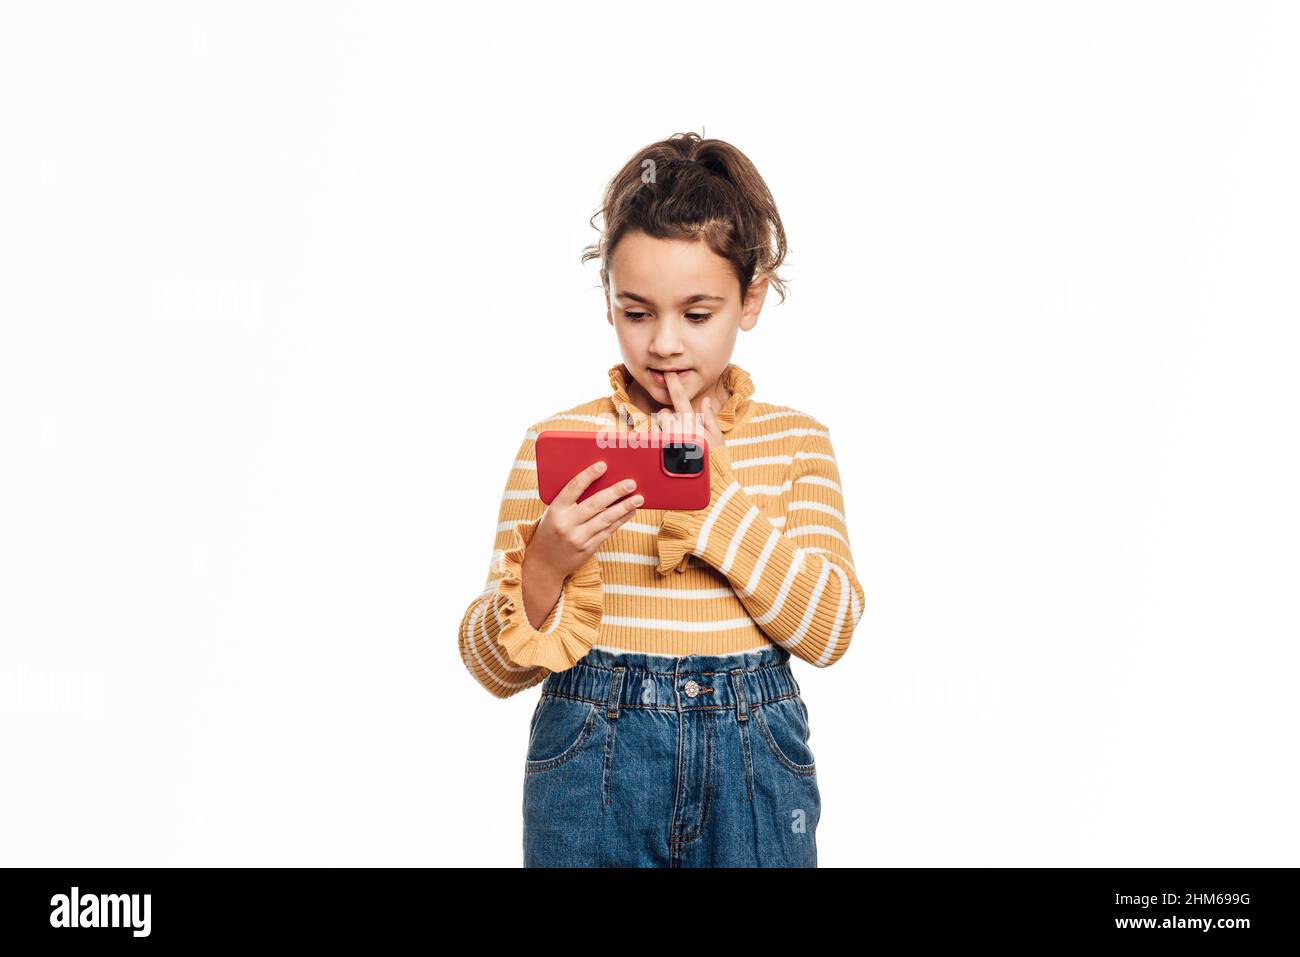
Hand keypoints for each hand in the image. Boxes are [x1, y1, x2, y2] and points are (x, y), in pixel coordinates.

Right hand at [527, 460, 642, 581]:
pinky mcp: (588, 549)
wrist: (544, 563)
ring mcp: (578, 538)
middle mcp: (567, 524)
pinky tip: (630, 512)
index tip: (603, 465)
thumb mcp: (553, 513)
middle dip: (615, 492)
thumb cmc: (551, 530)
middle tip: (631, 483)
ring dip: (624, 507)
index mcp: (555, 510)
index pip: (573, 487)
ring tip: (638, 498)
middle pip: (595, 504)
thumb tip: (599, 483)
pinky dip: (621, 520)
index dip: (589, 475)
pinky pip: (608, 531)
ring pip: (606, 519)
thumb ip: (571, 500)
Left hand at [649, 369, 726, 465]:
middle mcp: (677, 429)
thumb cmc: (715, 460)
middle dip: (668, 420)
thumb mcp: (718, 437)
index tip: (669, 374)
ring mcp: (667, 441)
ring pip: (658, 427)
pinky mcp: (659, 452)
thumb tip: (705, 401)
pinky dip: (658, 443)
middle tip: (678, 432)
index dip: (674, 384)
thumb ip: (709, 417)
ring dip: (663, 431)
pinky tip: (668, 452)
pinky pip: (653, 441)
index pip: (680, 398)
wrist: (709, 482)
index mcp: (692, 423)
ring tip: (674, 444)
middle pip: (664, 414)